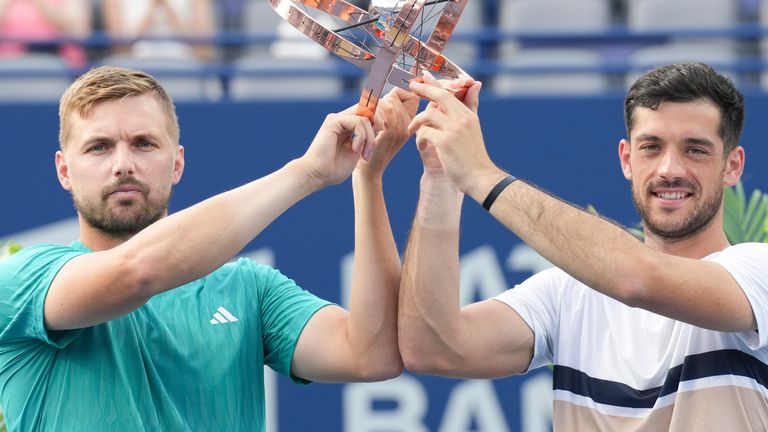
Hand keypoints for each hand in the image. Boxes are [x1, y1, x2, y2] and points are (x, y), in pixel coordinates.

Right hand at [301, 112, 374, 188]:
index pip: (368, 114)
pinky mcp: (333, 121)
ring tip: (365, 154)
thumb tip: (380, 126)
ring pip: (365, 119)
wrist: (316, 175)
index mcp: (347, 127)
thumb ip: (367, 138)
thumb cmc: (334, 170)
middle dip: (378, 124)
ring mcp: (337, 119)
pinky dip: (361, 137)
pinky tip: (355, 149)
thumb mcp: (357, 152)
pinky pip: (358, 122)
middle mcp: (342, 120)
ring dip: (370, 139)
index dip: (379, 122)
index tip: (380, 139)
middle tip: (375, 143)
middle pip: (368, 109)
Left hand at [355, 87, 419, 177]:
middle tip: (369, 111)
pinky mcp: (391, 132)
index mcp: (410, 125)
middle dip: (381, 98)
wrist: (367, 173)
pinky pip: (386, 109)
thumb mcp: (384, 129)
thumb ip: (389, 111)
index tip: (386, 94)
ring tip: (367, 118)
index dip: (403, 89)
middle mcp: (410, 126)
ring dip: (374, 105)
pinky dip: (372, 110)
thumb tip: (386, 89)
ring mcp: (402, 129)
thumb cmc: (371, 150)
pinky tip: (366, 121)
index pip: (412, 96)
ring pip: (391, 100)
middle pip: (398, 95)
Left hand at [408, 76, 501, 197]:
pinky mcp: (445, 142)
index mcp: (468, 115)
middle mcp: (463, 119)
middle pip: (440, 95)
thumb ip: (472, 105)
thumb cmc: (473, 156)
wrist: (480, 178)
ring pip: (429, 113)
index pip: (451, 92)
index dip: (435, 83)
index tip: (423, 77)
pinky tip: (421, 145)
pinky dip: (419, 137)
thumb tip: (476, 84)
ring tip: (411, 128)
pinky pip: (425, 132)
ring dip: (417, 120)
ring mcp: (454, 129)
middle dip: (423, 89)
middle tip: (411, 86)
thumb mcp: (474, 127)